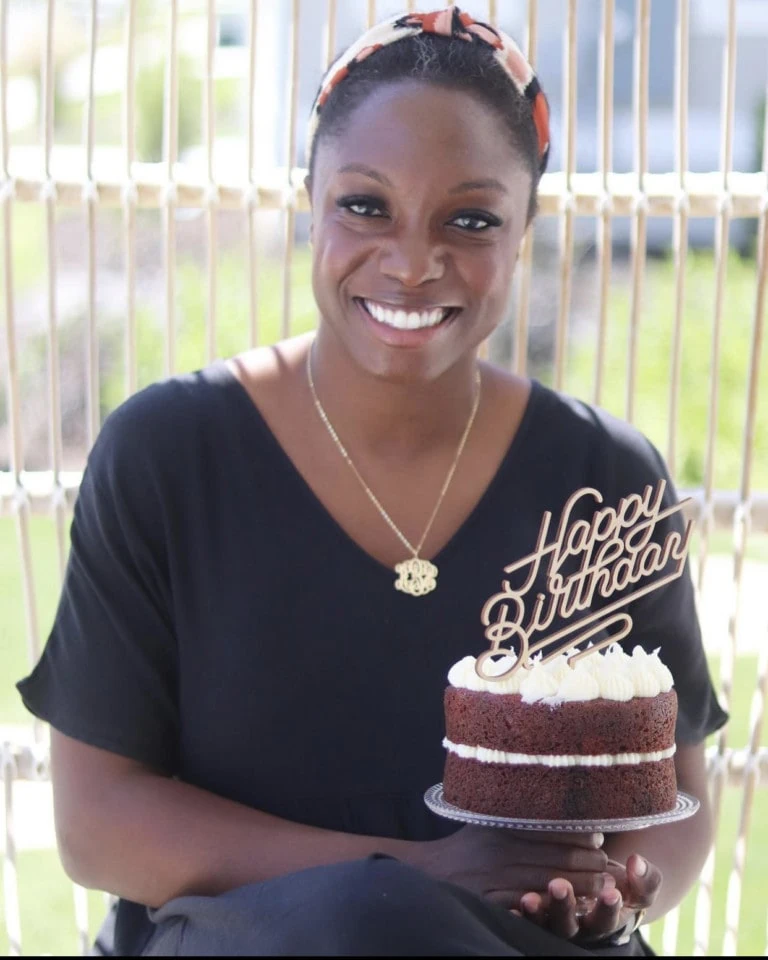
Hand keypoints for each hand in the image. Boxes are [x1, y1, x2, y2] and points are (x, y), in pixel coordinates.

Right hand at [414, 826, 608, 910]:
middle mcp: (501, 850)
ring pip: (549, 880)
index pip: (550, 830)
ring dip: (580, 884)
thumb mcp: (489, 820)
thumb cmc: (468, 845)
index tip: (597, 838)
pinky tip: (572, 903)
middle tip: (605, 863)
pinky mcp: (492, 900)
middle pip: (555, 856)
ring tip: (602, 883)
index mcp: (503, 826)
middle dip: (586, 861)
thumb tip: (558, 804)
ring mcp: (497, 877)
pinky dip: (555, 903)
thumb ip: (517, 814)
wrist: (433, 871)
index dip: (578, 835)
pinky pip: (531, 903)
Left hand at [516, 854, 661, 943]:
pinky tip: (511, 906)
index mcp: (603, 921)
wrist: (596, 890)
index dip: (609, 907)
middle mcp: (577, 926)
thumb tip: (637, 862)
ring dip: (537, 912)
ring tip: (529, 898)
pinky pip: (524, 921)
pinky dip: (517, 915)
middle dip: (564, 906)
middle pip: (570, 924)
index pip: (607, 918)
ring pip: (544, 924)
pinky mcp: (534, 915)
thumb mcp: (638, 887)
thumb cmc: (618, 886)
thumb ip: (646, 878)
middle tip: (560, 885)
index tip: (612, 892)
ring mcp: (553, 923)